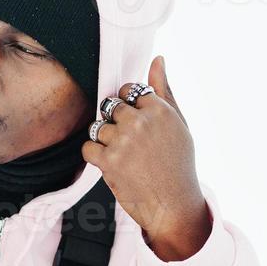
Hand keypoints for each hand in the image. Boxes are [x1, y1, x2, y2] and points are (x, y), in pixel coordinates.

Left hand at [82, 55, 212, 261]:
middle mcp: (140, 121)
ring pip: (97, 126)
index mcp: (159, 109)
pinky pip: (87, 147)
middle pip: (110, 106)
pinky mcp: (108, 161)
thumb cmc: (178, 165)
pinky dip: (95, 156)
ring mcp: (123, 140)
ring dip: (105, 141)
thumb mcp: (179, 125)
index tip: (137, 124)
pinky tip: (112, 165)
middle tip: (131, 145)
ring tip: (125, 157)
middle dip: (115, 123)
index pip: (128, 91)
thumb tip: (158, 59)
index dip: (128, 107)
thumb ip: (165, 91)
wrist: (174, 205)